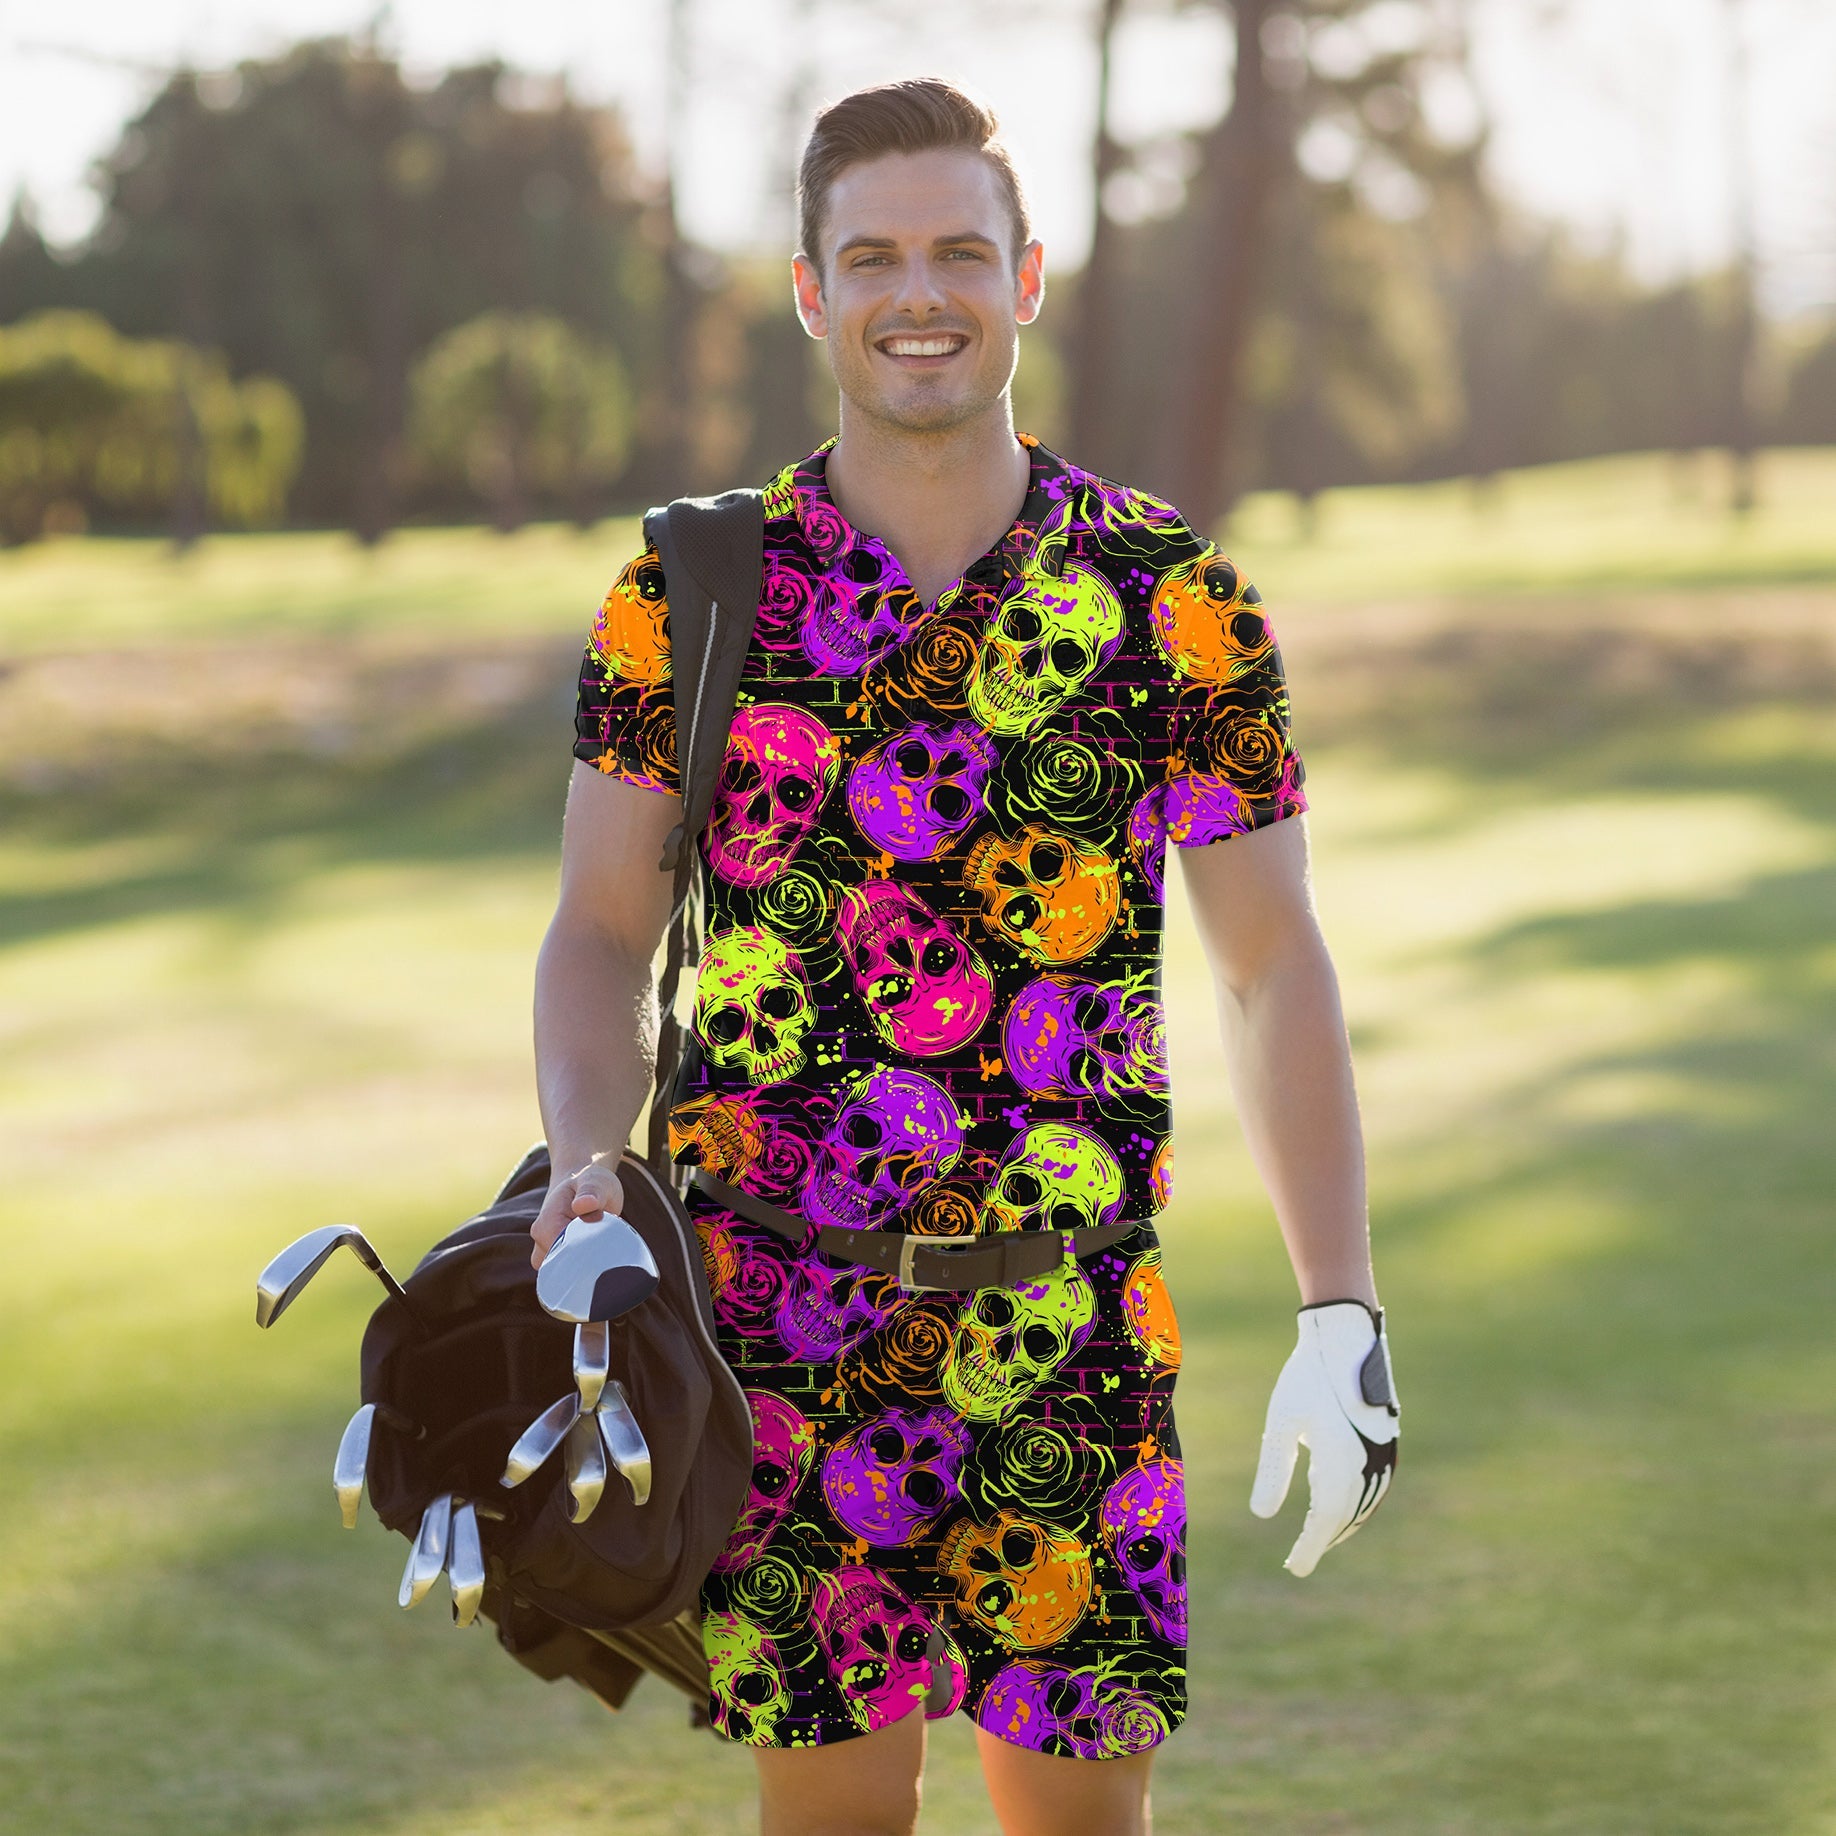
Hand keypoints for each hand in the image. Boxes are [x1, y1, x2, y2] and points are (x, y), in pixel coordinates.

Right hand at [530, 1155, 626, 1269]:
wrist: (581, 1183)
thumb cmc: (590, 1181)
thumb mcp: (596, 1181)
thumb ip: (591, 1192)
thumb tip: (583, 1205)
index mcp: (547, 1223)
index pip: (561, 1254)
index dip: (585, 1255)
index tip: (603, 1248)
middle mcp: (541, 1241)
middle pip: (563, 1268)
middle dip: (585, 1263)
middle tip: (606, 1247)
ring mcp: (546, 1251)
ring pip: (565, 1274)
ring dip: (584, 1266)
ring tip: (602, 1247)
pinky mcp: (557, 1258)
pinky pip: (569, 1273)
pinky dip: (583, 1268)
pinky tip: (597, 1255)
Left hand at [1250, 1301, 1398, 1575]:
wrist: (1345, 1338)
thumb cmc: (1306, 1377)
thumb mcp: (1281, 1422)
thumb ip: (1274, 1470)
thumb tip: (1261, 1516)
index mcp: (1341, 1462)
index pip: (1326, 1520)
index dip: (1311, 1547)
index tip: (1294, 1568)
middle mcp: (1369, 1465)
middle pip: (1345, 1517)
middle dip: (1323, 1539)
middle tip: (1299, 1560)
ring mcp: (1383, 1455)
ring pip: (1363, 1505)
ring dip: (1341, 1525)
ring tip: (1318, 1538)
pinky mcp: (1387, 1444)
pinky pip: (1375, 1487)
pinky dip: (1357, 1504)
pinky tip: (1338, 1505)